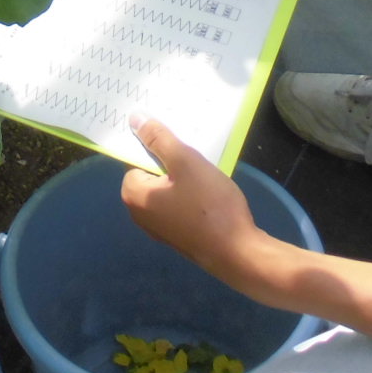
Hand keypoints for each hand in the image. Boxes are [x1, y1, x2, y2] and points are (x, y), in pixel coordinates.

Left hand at [119, 116, 261, 278]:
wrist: (237, 253)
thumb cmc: (209, 205)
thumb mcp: (185, 162)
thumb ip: (159, 139)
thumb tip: (134, 119)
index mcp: (134, 195)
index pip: (135, 159)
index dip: (156, 147)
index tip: (177, 141)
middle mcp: (140, 214)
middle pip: (151, 174)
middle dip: (171, 162)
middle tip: (194, 155)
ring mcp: (159, 229)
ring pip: (168, 190)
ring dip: (184, 178)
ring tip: (206, 170)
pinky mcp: (178, 237)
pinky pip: (178, 205)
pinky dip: (191, 196)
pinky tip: (211, 192)